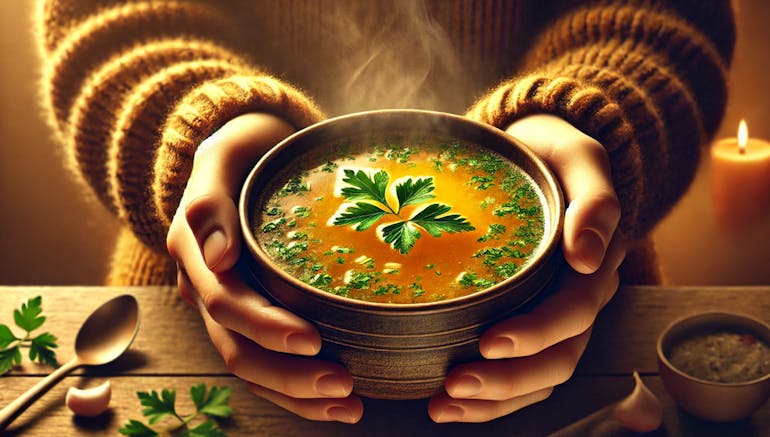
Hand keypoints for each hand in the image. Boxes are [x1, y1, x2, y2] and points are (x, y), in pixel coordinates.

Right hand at [166, 113, 362, 422]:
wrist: (253, 151)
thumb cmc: (245, 150)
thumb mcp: (223, 153)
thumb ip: (209, 200)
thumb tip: (218, 256)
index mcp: (196, 253)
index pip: (226, 303)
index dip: (266, 327)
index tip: (313, 339)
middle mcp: (209, 288)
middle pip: (238, 348)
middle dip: (290, 375)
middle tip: (344, 384)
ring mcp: (230, 307)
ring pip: (253, 368)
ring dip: (298, 395)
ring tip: (350, 404)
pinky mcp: (254, 315)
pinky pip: (269, 362)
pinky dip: (299, 389)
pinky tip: (337, 401)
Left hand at [429, 114, 625, 421]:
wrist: (536, 153)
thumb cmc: (552, 154)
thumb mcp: (579, 157)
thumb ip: (594, 199)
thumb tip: (586, 257)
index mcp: (595, 262)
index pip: (573, 311)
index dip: (535, 333)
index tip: (489, 342)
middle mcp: (581, 297)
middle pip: (558, 357)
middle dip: (506, 379)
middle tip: (453, 383)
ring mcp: (557, 315)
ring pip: (539, 377)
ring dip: (494, 400)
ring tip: (444, 404)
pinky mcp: (530, 321)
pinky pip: (520, 372)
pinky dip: (490, 396)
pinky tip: (451, 400)